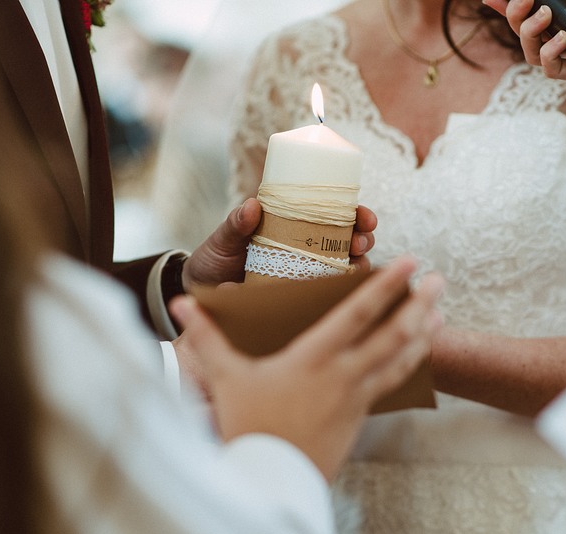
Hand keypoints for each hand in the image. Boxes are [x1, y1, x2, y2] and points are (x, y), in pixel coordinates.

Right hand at [170, 257, 443, 480]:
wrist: (269, 482)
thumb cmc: (246, 428)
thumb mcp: (225, 380)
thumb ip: (206, 340)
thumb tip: (182, 305)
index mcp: (314, 358)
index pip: (358, 313)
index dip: (386, 285)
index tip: (409, 262)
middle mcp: (343, 375)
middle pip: (393, 334)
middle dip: (419, 304)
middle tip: (440, 279)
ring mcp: (355, 399)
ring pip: (398, 360)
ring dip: (422, 334)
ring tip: (440, 314)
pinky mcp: (358, 419)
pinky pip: (389, 384)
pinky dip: (406, 365)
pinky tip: (414, 356)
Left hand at [182, 198, 377, 289]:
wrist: (202, 291)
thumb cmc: (214, 257)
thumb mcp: (223, 238)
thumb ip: (235, 224)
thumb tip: (252, 206)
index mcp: (291, 224)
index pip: (332, 213)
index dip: (356, 213)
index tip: (363, 216)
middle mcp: (304, 246)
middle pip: (347, 239)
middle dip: (363, 238)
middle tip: (361, 241)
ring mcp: (304, 272)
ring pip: (344, 266)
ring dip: (358, 263)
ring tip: (358, 266)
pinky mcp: (299, 296)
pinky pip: (326, 293)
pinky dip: (341, 291)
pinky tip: (346, 290)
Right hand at [483, 0, 565, 109]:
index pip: (533, 7)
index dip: (509, 3)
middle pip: (523, 28)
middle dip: (513, 12)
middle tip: (520, 1)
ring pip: (530, 50)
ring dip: (527, 32)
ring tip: (541, 15)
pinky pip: (551, 69)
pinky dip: (548, 53)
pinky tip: (561, 38)